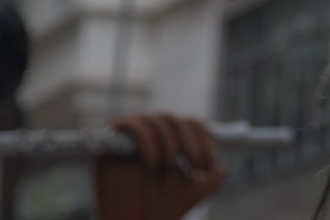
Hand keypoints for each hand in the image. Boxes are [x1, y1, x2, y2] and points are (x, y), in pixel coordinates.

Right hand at [92, 113, 224, 219]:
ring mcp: (128, 135)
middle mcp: (148, 134)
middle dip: (190, 140)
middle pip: (174, 118)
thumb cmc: (159, 210)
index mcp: (167, 142)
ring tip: (170, 168)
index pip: (188, 123)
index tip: (209, 159)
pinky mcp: (108, 138)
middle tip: (196, 165)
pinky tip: (153, 162)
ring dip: (170, 142)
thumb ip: (210, 180)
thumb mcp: (192, 193)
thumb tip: (221, 168)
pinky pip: (133, 124)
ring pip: (157, 120)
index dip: (203, 136)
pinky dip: (148, 140)